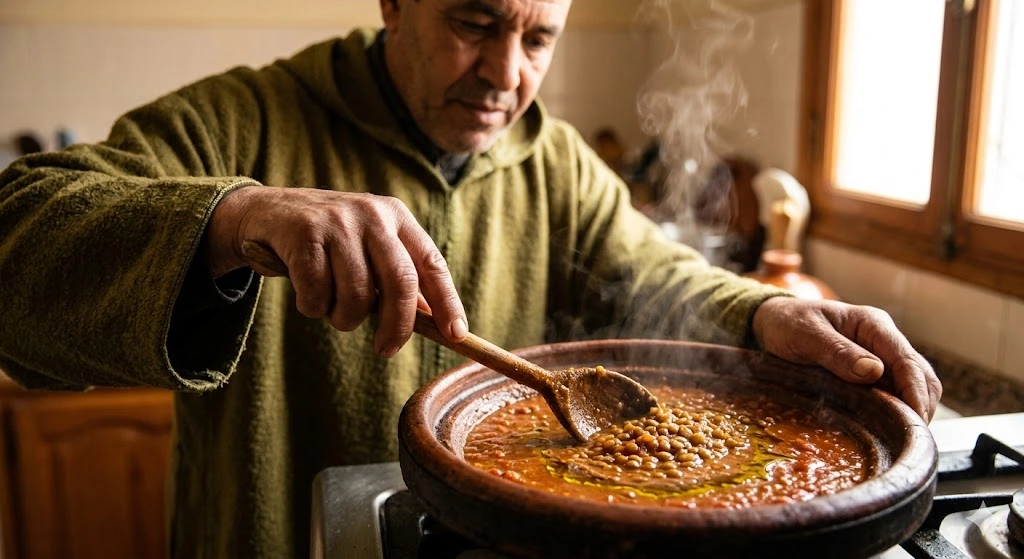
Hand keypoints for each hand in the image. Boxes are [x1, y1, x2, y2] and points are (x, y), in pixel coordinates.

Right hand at [206, 186, 468, 356]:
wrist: (268, 213)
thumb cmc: (329, 241)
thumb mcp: (369, 247)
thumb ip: (397, 277)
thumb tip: (435, 321)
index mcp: (397, 217)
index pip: (431, 264)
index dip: (447, 302)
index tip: (455, 335)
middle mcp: (372, 214)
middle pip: (401, 282)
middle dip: (397, 326)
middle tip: (386, 350)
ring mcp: (338, 221)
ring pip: (357, 294)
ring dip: (344, 318)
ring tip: (333, 310)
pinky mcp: (304, 233)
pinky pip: (317, 293)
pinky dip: (313, 307)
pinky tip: (308, 295)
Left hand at [751, 297, 941, 421]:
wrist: (774, 320)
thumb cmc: (787, 323)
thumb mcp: (805, 334)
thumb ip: (838, 351)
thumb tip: (875, 372)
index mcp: (873, 324)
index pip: (907, 361)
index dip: (915, 393)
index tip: (914, 422)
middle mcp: (884, 339)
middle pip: (921, 376)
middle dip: (921, 407)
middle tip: (909, 439)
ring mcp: (880, 355)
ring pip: (913, 385)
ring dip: (912, 410)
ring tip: (901, 438)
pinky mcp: (872, 371)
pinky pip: (894, 392)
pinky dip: (897, 409)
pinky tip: (888, 428)